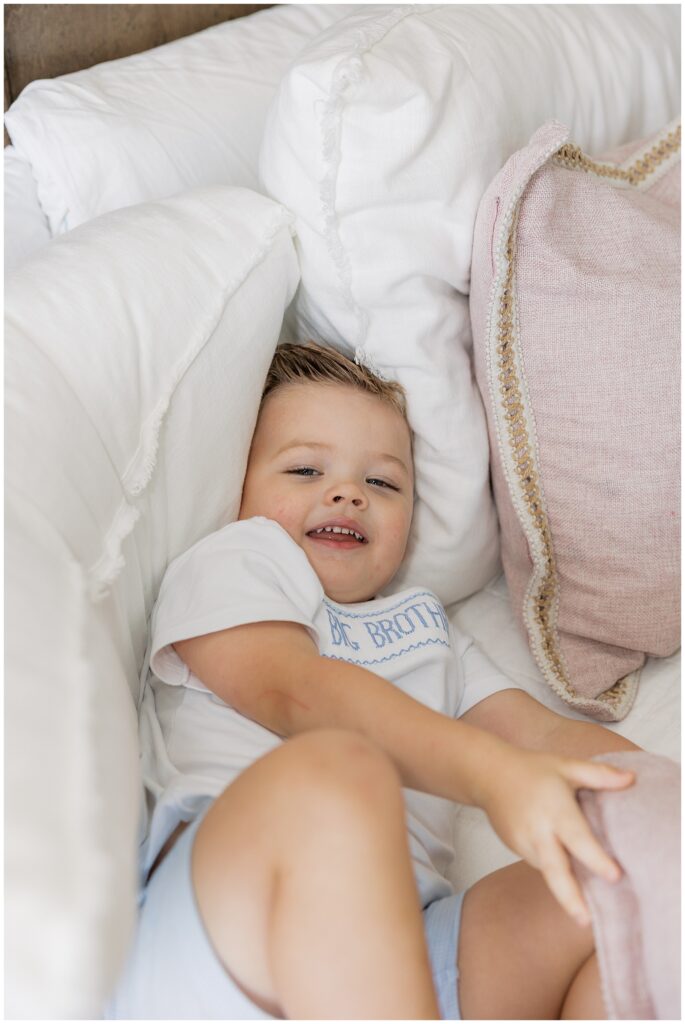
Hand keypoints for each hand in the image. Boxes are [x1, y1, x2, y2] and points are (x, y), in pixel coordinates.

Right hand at [477, 748, 633, 925]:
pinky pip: (541, 865)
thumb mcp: (566, 766)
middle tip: (586, 921)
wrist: (489, 774)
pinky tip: (569, 883)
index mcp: (554, 809)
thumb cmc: (532, 770)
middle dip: (570, 898)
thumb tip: (631, 779)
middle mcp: (537, 830)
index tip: (615, 876)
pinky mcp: (516, 849)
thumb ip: (599, 774)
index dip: (595, 858)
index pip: (577, 837)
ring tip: (585, 913)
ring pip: (549, 872)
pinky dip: (556, 874)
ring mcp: (524, 842)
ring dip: (566, 891)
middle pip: (554, 870)